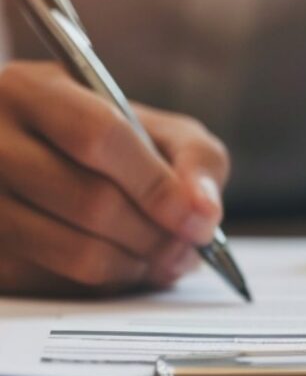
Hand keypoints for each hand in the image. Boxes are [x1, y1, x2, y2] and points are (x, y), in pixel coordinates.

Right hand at [0, 61, 229, 295]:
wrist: (41, 161)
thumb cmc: (109, 143)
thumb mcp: (157, 128)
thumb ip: (196, 158)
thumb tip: (204, 214)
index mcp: (32, 91)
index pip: (99, 136)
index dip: (157, 185)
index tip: (197, 219)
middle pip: (91, 201)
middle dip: (157, 234)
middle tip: (189, 245)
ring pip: (75, 251)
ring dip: (138, 264)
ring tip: (165, 257)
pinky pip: (58, 284)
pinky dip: (108, 283)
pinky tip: (125, 264)